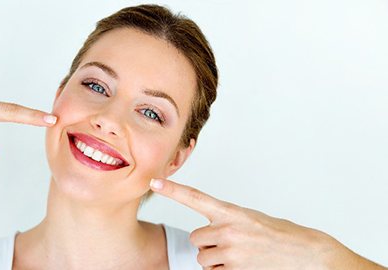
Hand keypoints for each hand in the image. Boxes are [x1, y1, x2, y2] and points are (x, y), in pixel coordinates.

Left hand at [149, 178, 377, 269]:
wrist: (308, 253)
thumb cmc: (280, 235)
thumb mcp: (252, 219)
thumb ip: (227, 221)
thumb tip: (209, 232)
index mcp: (232, 212)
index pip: (196, 198)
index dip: (173, 190)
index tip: (154, 181)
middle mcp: (229, 229)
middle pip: (196, 239)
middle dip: (207, 245)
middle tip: (229, 245)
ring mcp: (232, 251)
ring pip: (203, 259)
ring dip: (216, 260)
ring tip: (240, 256)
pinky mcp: (236, 269)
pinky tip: (244, 265)